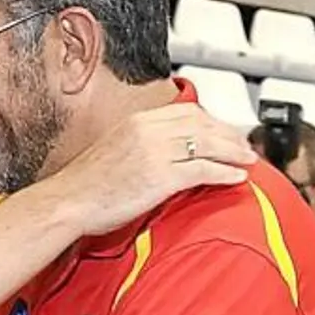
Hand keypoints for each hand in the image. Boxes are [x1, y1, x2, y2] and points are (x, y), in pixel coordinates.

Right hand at [45, 106, 251, 237]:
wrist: (67, 201)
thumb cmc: (84, 185)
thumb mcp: (114, 150)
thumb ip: (140, 144)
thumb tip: (163, 152)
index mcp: (137, 120)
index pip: (187, 112)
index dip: (213, 122)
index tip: (226, 132)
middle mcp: (148, 130)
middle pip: (202, 125)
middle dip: (229, 135)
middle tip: (245, 146)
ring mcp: (155, 152)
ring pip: (208, 144)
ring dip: (233, 152)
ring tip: (248, 160)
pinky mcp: (160, 177)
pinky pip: (202, 170)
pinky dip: (224, 172)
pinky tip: (236, 177)